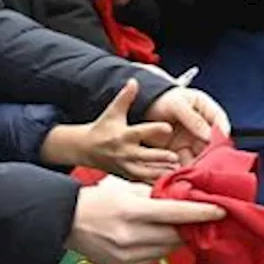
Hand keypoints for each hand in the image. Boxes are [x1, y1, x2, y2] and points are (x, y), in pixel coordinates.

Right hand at [41, 80, 179, 182]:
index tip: (169, 127)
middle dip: (159, 157)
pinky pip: (142, 182)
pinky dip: (155, 183)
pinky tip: (171, 182)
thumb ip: (125, 97)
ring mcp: (125, 167)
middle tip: (176, 157)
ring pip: (145, 172)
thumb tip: (134, 80)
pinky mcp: (126, 177)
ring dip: (160, 172)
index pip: (140, 132)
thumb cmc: (103, 128)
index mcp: (123, 135)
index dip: (154, 129)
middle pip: (144, 156)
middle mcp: (124, 152)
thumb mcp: (113, 112)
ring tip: (177, 170)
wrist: (85, 149)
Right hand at [67, 178, 223, 263]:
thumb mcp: (127, 188)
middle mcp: (130, 236)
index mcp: (132, 211)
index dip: (201, 213)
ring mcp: (127, 255)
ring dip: (178, 237)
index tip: (221, 210)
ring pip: (168, 248)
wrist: (66, 221)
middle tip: (207, 217)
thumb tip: (184, 197)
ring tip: (184, 226)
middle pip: (175, 234)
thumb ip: (156, 194)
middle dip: (192, 226)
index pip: (176, 213)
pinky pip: (154, 258)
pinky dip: (162, 247)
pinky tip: (160, 237)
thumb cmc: (97, 200)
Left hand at [144, 86, 231, 165]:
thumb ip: (193, 119)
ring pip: (201, 155)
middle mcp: (203, 128)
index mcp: (206, 109)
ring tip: (197, 170)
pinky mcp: (181, 152)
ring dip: (200, 163)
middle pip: (213, 142)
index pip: (220, 120)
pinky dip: (187, 169)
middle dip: (212, 152)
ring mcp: (193, 141)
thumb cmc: (162, 101)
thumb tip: (209, 135)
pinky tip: (185, 173)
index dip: (223, 130)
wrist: (143, 109)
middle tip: (210, 161)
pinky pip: (187, 162)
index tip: (223, 141)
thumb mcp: (177, 105)